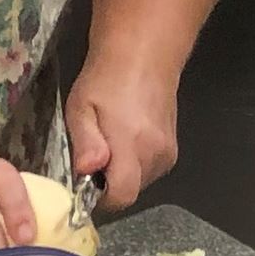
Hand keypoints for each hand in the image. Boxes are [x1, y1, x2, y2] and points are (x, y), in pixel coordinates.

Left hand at [66, 57, 181, 214]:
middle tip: (92, 155)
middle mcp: (155, 153)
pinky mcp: (172, 150)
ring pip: (140, 183)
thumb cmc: (105, 79)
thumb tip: (87, 170)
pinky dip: (134, 165)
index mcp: (132, 144)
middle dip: (108, 184)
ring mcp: (168, 152)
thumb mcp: (81, 108)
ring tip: (108, 143)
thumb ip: (85, 142)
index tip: (85, 185)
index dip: (100, 199)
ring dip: (121, 174)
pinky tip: (124, 141)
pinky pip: (149, 171)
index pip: (122, 196)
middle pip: (129, 191)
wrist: (144, 56)